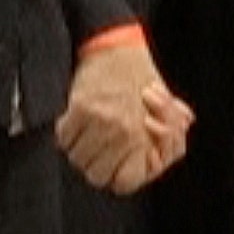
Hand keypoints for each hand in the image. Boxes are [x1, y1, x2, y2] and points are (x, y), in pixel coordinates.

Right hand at [58, 43, 191, 193]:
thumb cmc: (145, 82)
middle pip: (95, 174)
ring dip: (79, 151)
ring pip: (76, 158)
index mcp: (145, 137)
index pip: (123, 182)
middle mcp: (122, 132)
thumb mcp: (169, 116)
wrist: (118, 50)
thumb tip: (155, 159)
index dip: (117, 177)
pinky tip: (76, 125)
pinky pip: (63, 138)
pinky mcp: (78, 108)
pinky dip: (66, 135)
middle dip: (96, 166)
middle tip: (101, 153)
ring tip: (88, 137)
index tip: (117, 167)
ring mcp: (98, 121)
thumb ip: (171, 143)